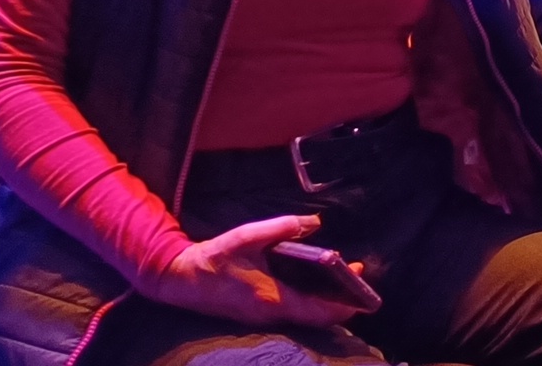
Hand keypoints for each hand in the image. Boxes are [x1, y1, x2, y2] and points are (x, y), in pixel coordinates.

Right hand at [136, 214, 378, 328]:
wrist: (178, 279)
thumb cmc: (213, 259)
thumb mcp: (246, 237)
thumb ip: (281, 228)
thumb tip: (314, 223)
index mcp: (273, 299)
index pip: (319, 311)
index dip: (345, 306)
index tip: (363, 292)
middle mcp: (271, 314)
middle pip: (317, 317)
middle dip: (341, 301)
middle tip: (355, 275)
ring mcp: (264, 318)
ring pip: (305, 317)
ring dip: (326, 301)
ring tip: (342, 276)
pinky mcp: (258, 315)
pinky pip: (293, 313)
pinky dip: (310, 301)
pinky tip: (315, 282)